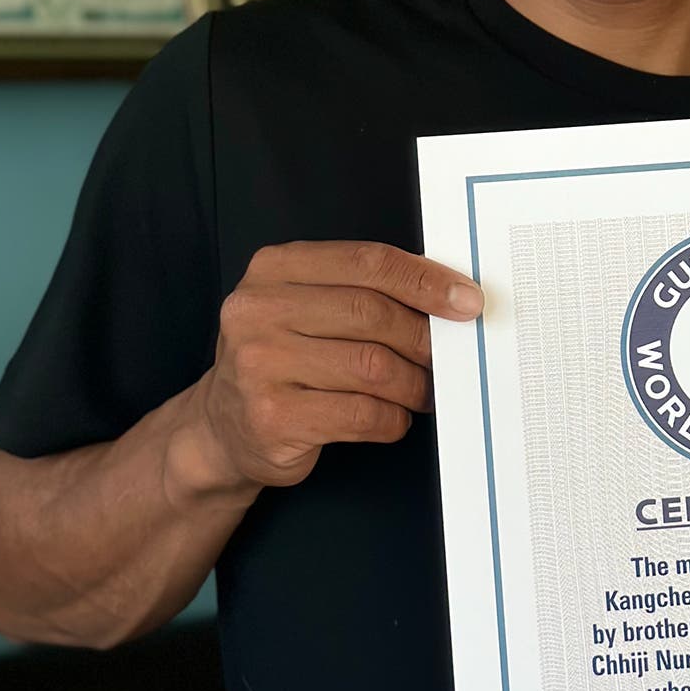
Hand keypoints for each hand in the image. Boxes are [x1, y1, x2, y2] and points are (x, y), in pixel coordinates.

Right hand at [177, 241, 482, 495]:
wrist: (221, 427)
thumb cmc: (284, 357)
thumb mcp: (307, 306)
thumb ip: (363, 291)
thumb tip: (450, 298)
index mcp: (274, 268)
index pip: (367, 262)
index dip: (425, 280)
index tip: (468, 300)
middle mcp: (258, 310)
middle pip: (372, 313)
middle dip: (423, 338)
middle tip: (448, 357)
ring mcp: (259, 365)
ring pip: (372, 367)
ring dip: (412, 384)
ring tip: (422, 392)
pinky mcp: (272, 417)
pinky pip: (361, 414)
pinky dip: (392, 419)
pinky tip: (392, 418)